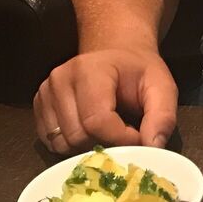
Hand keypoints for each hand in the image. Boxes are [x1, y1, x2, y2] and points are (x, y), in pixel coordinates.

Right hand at [33, 49, 177, 154]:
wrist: (117, 54)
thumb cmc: (139, 71)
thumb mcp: (162, 87)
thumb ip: (162, 116)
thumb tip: (153, 147)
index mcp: (90, 70)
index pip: (97, 121)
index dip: (121, 139)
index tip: (139, 138)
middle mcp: (60, 79)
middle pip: (78, 135)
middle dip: (106, 144)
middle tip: (125, 135)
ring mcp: (45, 93)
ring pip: (62, 143)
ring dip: (88, 146)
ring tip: (109, 131)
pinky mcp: (39, 106)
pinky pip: (52, 142)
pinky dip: (73, 145)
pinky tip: (91, 131)